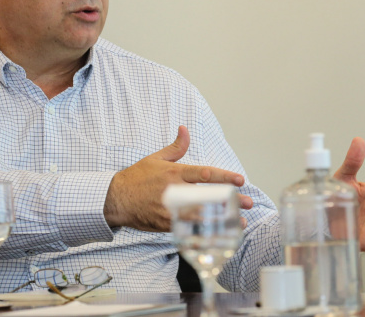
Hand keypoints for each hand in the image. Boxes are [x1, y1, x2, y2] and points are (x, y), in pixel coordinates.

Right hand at [103, 125, 252, 230]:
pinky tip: (219, 235)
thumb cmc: (137, 177)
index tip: (240, 180)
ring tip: (240, 221)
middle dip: (230, 200)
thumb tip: (185, 129)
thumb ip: (176, 147)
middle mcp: (174, 191)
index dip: (223, 177)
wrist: (116, 199)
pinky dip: (205, 232)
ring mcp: (171, 210)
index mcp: (174, 173)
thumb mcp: (155, 158)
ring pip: (201, 216)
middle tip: (248, 202)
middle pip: (207, 196)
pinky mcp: (166, 224)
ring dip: (222, 219)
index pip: (203, 174)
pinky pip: (189, 229)